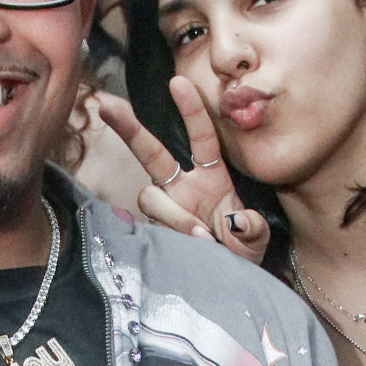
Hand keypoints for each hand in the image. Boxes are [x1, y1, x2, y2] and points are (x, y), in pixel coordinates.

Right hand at [95, 82, 270, 263]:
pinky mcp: (156, 231)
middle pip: (151, 151)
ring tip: (201, 237)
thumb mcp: (257, 240)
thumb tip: (237, 221)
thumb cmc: (242, 252)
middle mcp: (183, 187)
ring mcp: (166, 208)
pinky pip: (154, 226)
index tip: (178, 82)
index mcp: (212, 176)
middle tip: (108, 106)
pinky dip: (173, 233)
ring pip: (150, 195)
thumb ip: (253, 229)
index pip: (200, 137)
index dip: (190, 110)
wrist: (229, 283)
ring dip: (174, 214)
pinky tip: (193, 246)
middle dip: (129, 128)